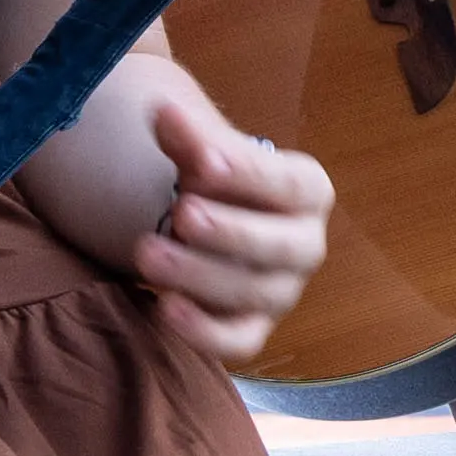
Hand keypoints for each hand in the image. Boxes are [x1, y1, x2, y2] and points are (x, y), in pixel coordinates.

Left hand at [116, 71, 340, 363]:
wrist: (209, 221)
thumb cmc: (215, 184)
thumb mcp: (204, 154)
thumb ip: (188, 138)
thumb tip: (165, 114)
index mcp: (308, 192)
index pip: (289, 185)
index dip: (248, 175)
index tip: (203, 162)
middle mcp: (306, 244)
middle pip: (280, 246)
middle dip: (230, 231)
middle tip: (181, 213)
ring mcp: (282, 291)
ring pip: (254, 293)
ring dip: (201, 275)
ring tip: (148, 253)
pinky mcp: (252, 328)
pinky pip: (239, 342)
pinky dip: (205, 332)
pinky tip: (163, 308)